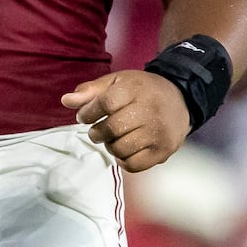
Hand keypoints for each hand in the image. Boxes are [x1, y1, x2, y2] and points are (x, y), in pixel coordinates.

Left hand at [61, 69, 189, 171]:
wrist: (180, 99)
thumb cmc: (142, 90)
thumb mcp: (117, 81)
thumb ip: (90, 90)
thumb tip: (66, 101)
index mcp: (135, 90)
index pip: (104, 104)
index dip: (88, 113)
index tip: (84, 117)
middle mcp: (149, 112)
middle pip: (111, 128)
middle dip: (96, 132)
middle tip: (97, 131)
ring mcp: (158, 133)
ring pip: (121, 148)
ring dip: (109, 146)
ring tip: (111, 139)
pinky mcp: (164, 151)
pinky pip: (135, 165)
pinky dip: (123, 160)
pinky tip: (123, 150)